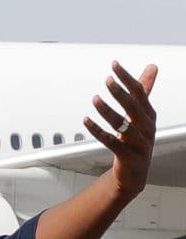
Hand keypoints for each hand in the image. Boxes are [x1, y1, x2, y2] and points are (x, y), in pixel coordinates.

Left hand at [83, 62, 157, 199]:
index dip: (127, 78)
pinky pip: (111, 142)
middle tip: (107, 80)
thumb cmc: (136, 140)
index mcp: (149, 115)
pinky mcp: (128, 157)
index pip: (140, 92)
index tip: (114, 65)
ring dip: (108, 111)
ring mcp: (139, 143)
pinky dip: (98, 131)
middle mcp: (147, 128)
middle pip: (134, 107)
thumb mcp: (141, 115)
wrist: (134, 174)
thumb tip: (152, 66)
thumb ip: (144, 91)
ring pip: (123, 125)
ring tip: (95, 99)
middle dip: (120, 93)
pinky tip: (86, 121)